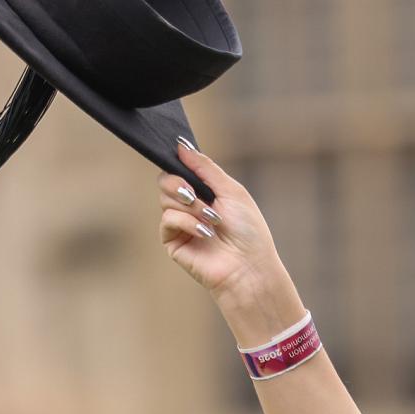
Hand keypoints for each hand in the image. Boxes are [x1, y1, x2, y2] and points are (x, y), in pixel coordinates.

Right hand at [158, 142, 301, 341]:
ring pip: (165, 199)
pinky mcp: (173, 242)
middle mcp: (190, 206)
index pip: (180, 169)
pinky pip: (168, 220)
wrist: (249, 267)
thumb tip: (180, 145)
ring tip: (212, 220)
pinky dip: (186, 222)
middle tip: (195, 194)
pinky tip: (205, 233)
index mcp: (206, 193)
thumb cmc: (248, 231)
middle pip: (165, 180)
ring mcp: (181, 224)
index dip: (178, 162)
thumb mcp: (231, 190)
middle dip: (179, 184)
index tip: (179, 156)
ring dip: (191, 207)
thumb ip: (205, 167)